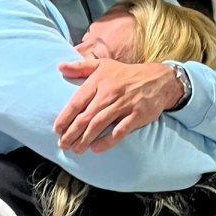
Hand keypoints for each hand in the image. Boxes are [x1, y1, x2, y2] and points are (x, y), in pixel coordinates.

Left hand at [54, 59, 183, 153]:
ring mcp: (124, 104)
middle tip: (63, 144)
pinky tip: (96, 148)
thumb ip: (80, 67)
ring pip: (99, 124)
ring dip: (85, 139)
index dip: (65, 117)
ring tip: (76, 149)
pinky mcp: (136, 115)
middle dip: (72, 133)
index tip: (57, 129)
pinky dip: (107, 141)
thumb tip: (60, 67)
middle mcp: (110, 93)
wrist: (159, 79)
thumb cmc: (126, 75)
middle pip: (85, 116)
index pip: (77, 101)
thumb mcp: (103, 65)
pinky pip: (119, 131)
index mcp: (99, 81)